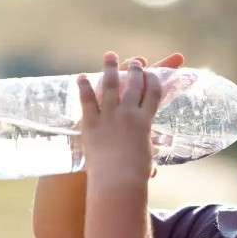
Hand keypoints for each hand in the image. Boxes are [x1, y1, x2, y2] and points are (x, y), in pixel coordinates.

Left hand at [90, 52, 184, 178]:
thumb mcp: (145, 161)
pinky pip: (87, 100)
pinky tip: (82, 76)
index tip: (153, 73)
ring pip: (110, 86)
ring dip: (111, 69)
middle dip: (136, 70)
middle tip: (136, 61)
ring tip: (110, 56)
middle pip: (134, 85)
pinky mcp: (91, 123)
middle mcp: (128, 114)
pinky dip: (84, 87)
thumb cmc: (135, 175)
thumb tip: (152, 170)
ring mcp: (109, 116)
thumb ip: (146, 158)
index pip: (153, 94)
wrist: (117, 181)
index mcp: (145, 121)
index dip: (154, 81)